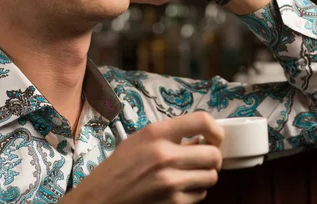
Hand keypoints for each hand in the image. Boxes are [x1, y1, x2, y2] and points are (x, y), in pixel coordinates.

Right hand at [62, 112, 224, 203]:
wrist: (100, 198)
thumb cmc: (119, 167)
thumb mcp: (140, 140)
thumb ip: (170, 135)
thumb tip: (202, 139)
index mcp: (156, 133)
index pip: (202, 121)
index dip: (216, 130)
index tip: (214, 137)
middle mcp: (165, 155)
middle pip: (214, 154)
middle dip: (212, 157)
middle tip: (203, 158)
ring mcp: (170, 181)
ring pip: (211, 176)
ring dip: (205, 175)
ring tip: (189, 174)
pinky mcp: (173, 202)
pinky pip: (201, 195)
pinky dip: (195, 192)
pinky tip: (179, 188)